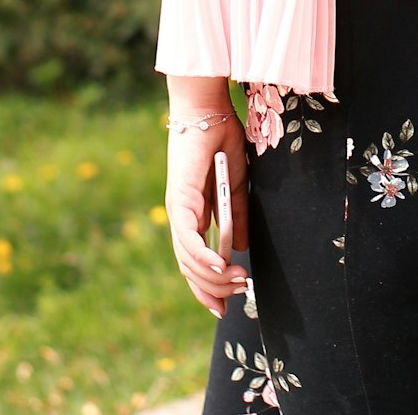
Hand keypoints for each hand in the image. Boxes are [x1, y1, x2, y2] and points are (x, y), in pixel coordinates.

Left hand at [165, 110, 249, 317]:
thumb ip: (237, 218)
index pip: (194, 260)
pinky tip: (220, 267)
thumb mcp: (236, 187)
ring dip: (214, 276)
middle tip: (239, 295)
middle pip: (190, 266)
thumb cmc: (222, 142)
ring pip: (188, 258)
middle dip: (213, 288)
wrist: (210, 112)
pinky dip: (203, 256)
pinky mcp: (180, 199)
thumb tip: (238, 250)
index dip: (208, 286)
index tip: (226, 305)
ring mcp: (178, 209)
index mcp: (192, 214)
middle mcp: (181, 216)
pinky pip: (188, 237)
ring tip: (239, 281)